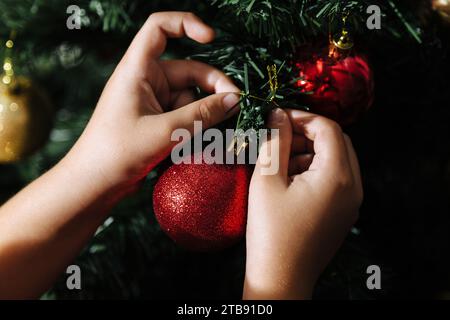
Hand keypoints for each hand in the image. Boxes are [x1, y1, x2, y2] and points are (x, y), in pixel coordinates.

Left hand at [64, 11, 239, 193]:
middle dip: (214, 86)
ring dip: (205, 113)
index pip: (160, 28)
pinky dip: (196, 126)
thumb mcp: (166, 132)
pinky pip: (185, 114)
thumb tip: (235, 100)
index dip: (186, 24)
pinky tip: (200, 142)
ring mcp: (153, 102)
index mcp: (138, 69)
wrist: (94, 184)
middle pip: (189, 70)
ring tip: (211, 135)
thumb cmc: (119, 152)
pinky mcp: (158, 121)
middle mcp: (146, 80)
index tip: (211, 38)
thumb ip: (202, 114)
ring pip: (191, 97)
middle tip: (237, 106)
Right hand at [244, 109, 362, 299]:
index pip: (328, 128)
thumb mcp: (267, 181)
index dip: (302, 117)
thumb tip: (278, 114)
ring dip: (311, 151)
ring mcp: (352, 202)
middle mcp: (353, 187)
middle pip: (337, 142)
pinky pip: (336, 179)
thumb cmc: (271, 231)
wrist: (281, 278)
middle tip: (279, 136)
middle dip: (308, 133)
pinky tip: (290, 178)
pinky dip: (316, 169)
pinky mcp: (344, 213)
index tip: (278, 118)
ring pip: (337, 160)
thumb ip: (275, 142)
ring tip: (281, 159)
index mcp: (337, 176)